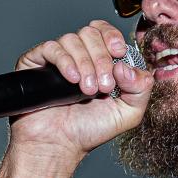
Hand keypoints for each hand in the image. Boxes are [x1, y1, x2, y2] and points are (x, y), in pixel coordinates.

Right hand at [8, 20, 153, 156]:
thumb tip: (127, 66)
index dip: (113, 38)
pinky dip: (65, 61)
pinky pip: (51, 47)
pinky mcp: (36, 62)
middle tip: (103, 86)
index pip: (107, 32)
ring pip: (73, 39)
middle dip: (101, 58)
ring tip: (86, 90)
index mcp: (102, 62)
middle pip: (92, 32)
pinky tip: (71, 80)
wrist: (58, 145)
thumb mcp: (128, 113)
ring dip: (85, 64)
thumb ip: (141, 89)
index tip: (118, 54)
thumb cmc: (89, 130)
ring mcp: (58, 58)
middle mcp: (80, 56)